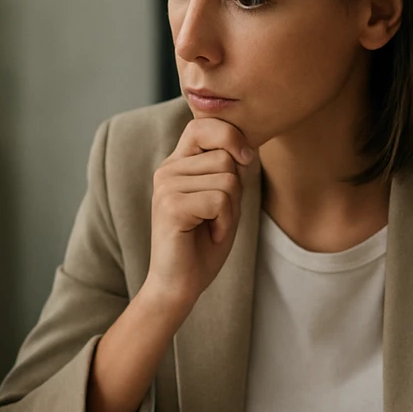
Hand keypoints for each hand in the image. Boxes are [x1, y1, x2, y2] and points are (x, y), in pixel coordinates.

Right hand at [145, 118, 254, 310]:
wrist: (179, 285)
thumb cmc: (202, 244)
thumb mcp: (223, 199)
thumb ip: (229, 171)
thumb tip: (246, 147)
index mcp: (176, 164)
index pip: (202, 126)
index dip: (229, 135)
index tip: (245, 158)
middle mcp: (167, 170)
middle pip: (225, 157)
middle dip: (235, 191)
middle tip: (217, 217)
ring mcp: (166, 186)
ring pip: (227, 179)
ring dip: (231, 210)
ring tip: (211, 227)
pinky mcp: (170, 206)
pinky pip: (220, 200)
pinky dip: (225, 222)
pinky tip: (209, 235)